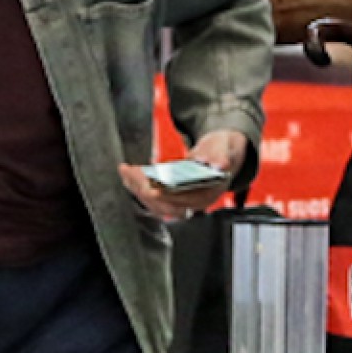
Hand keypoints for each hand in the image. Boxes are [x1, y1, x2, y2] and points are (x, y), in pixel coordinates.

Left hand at [121, 129, 248, 222]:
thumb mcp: (225, 148)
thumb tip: (220, 164)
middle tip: (130, 172)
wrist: (223, 154)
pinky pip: (152, 198)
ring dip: (138, 187)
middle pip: (165, 204)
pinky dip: (139, 187)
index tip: (151, 187)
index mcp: (208, 194)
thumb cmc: (223, 151)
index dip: (166, 194)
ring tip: (126, 171)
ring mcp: (182, 202)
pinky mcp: (171, 197)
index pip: (184, 200)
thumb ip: (221, 156)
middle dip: (144, 188)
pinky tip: (130, 176)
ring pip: (155, 203)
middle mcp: (194, 202)